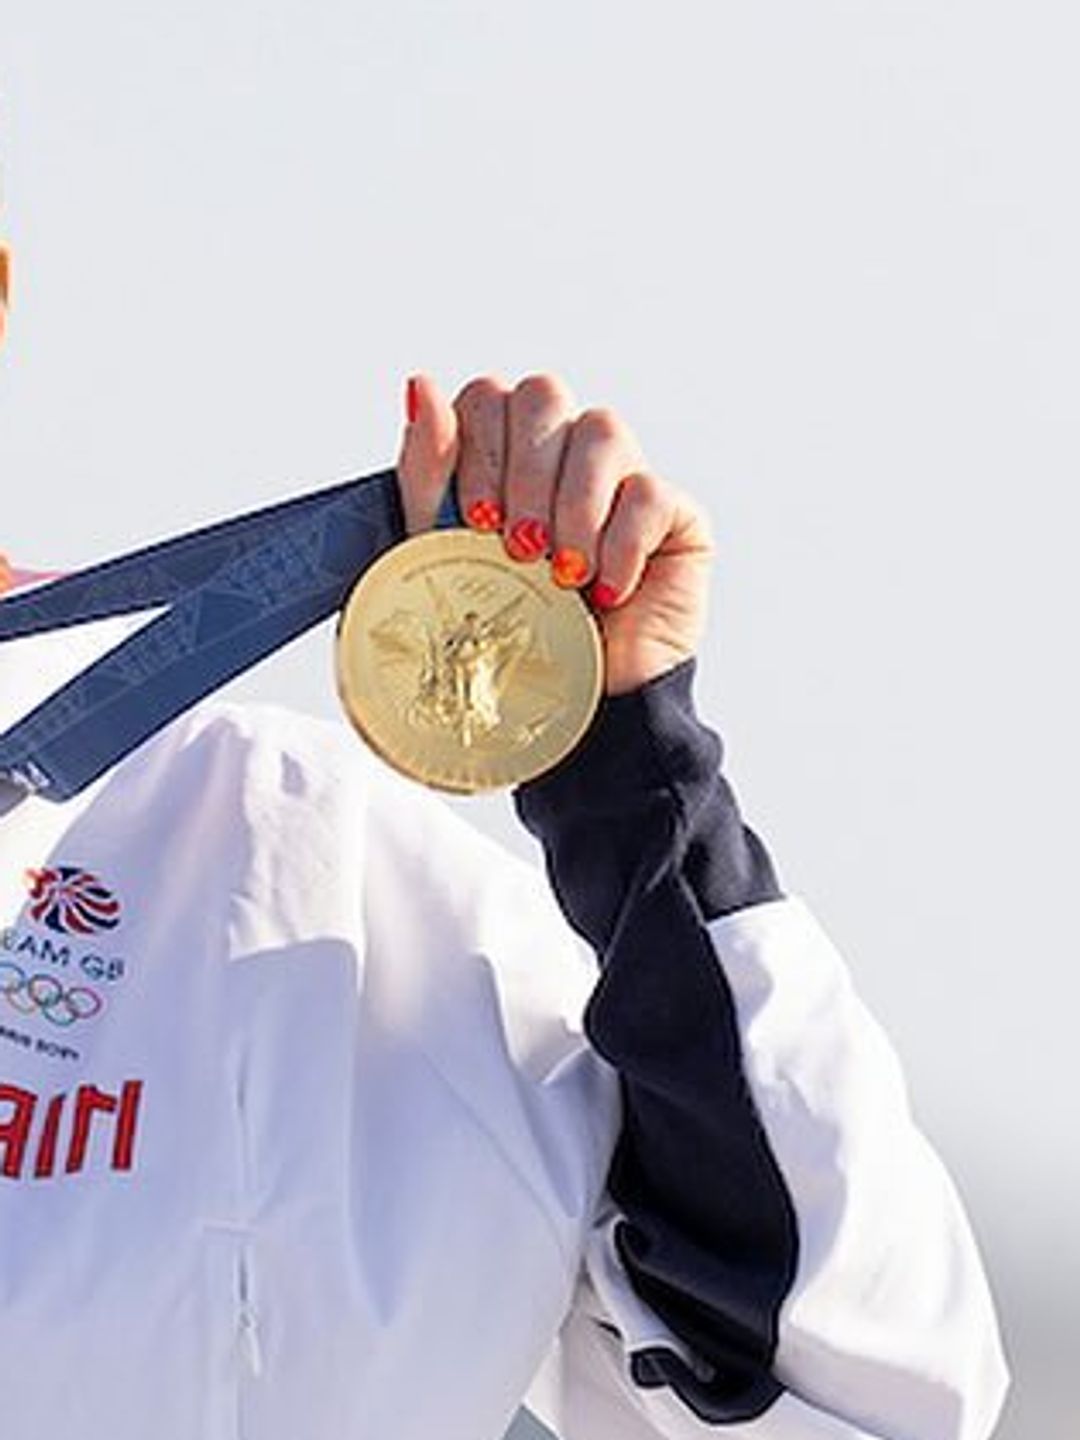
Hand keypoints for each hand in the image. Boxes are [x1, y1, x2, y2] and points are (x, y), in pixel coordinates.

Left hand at [395, 373, 712, 695]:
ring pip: (603, 429)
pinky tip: (605, 592)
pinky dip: (621, 544)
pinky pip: (651, 492)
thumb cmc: (502, 633)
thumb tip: (421, 384)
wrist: (566, 713)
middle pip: (544, 394)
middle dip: (523, 473)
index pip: (489, 396)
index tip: (474, 518)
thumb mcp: (442, 551)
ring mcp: (625, 478)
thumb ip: (429, 470)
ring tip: (561, 575)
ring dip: (572, 506)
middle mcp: (566, 453)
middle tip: (517, 548)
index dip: (477, 447)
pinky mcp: (677, 516)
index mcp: (506, 452)